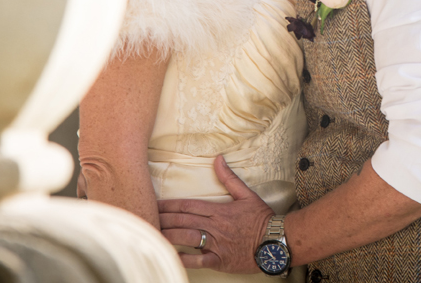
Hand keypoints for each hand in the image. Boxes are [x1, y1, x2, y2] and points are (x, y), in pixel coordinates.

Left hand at [158, 155, 273, 272]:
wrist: (275, 241)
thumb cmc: (261, 219)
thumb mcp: (247, 195)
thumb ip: (229, 178)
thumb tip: (218, 159)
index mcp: (219, 210)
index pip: (188, 206)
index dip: (169, 205)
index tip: (154, 204)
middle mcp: (215, 226)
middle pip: (183, 220)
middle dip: (163, 219)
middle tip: (145, 217)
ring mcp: (216, 244)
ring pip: (187, 238)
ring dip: (168, 235)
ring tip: (152, 233)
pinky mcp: (219, 260)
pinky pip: (198, 261)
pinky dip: (183, 258)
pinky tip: (170, 255)